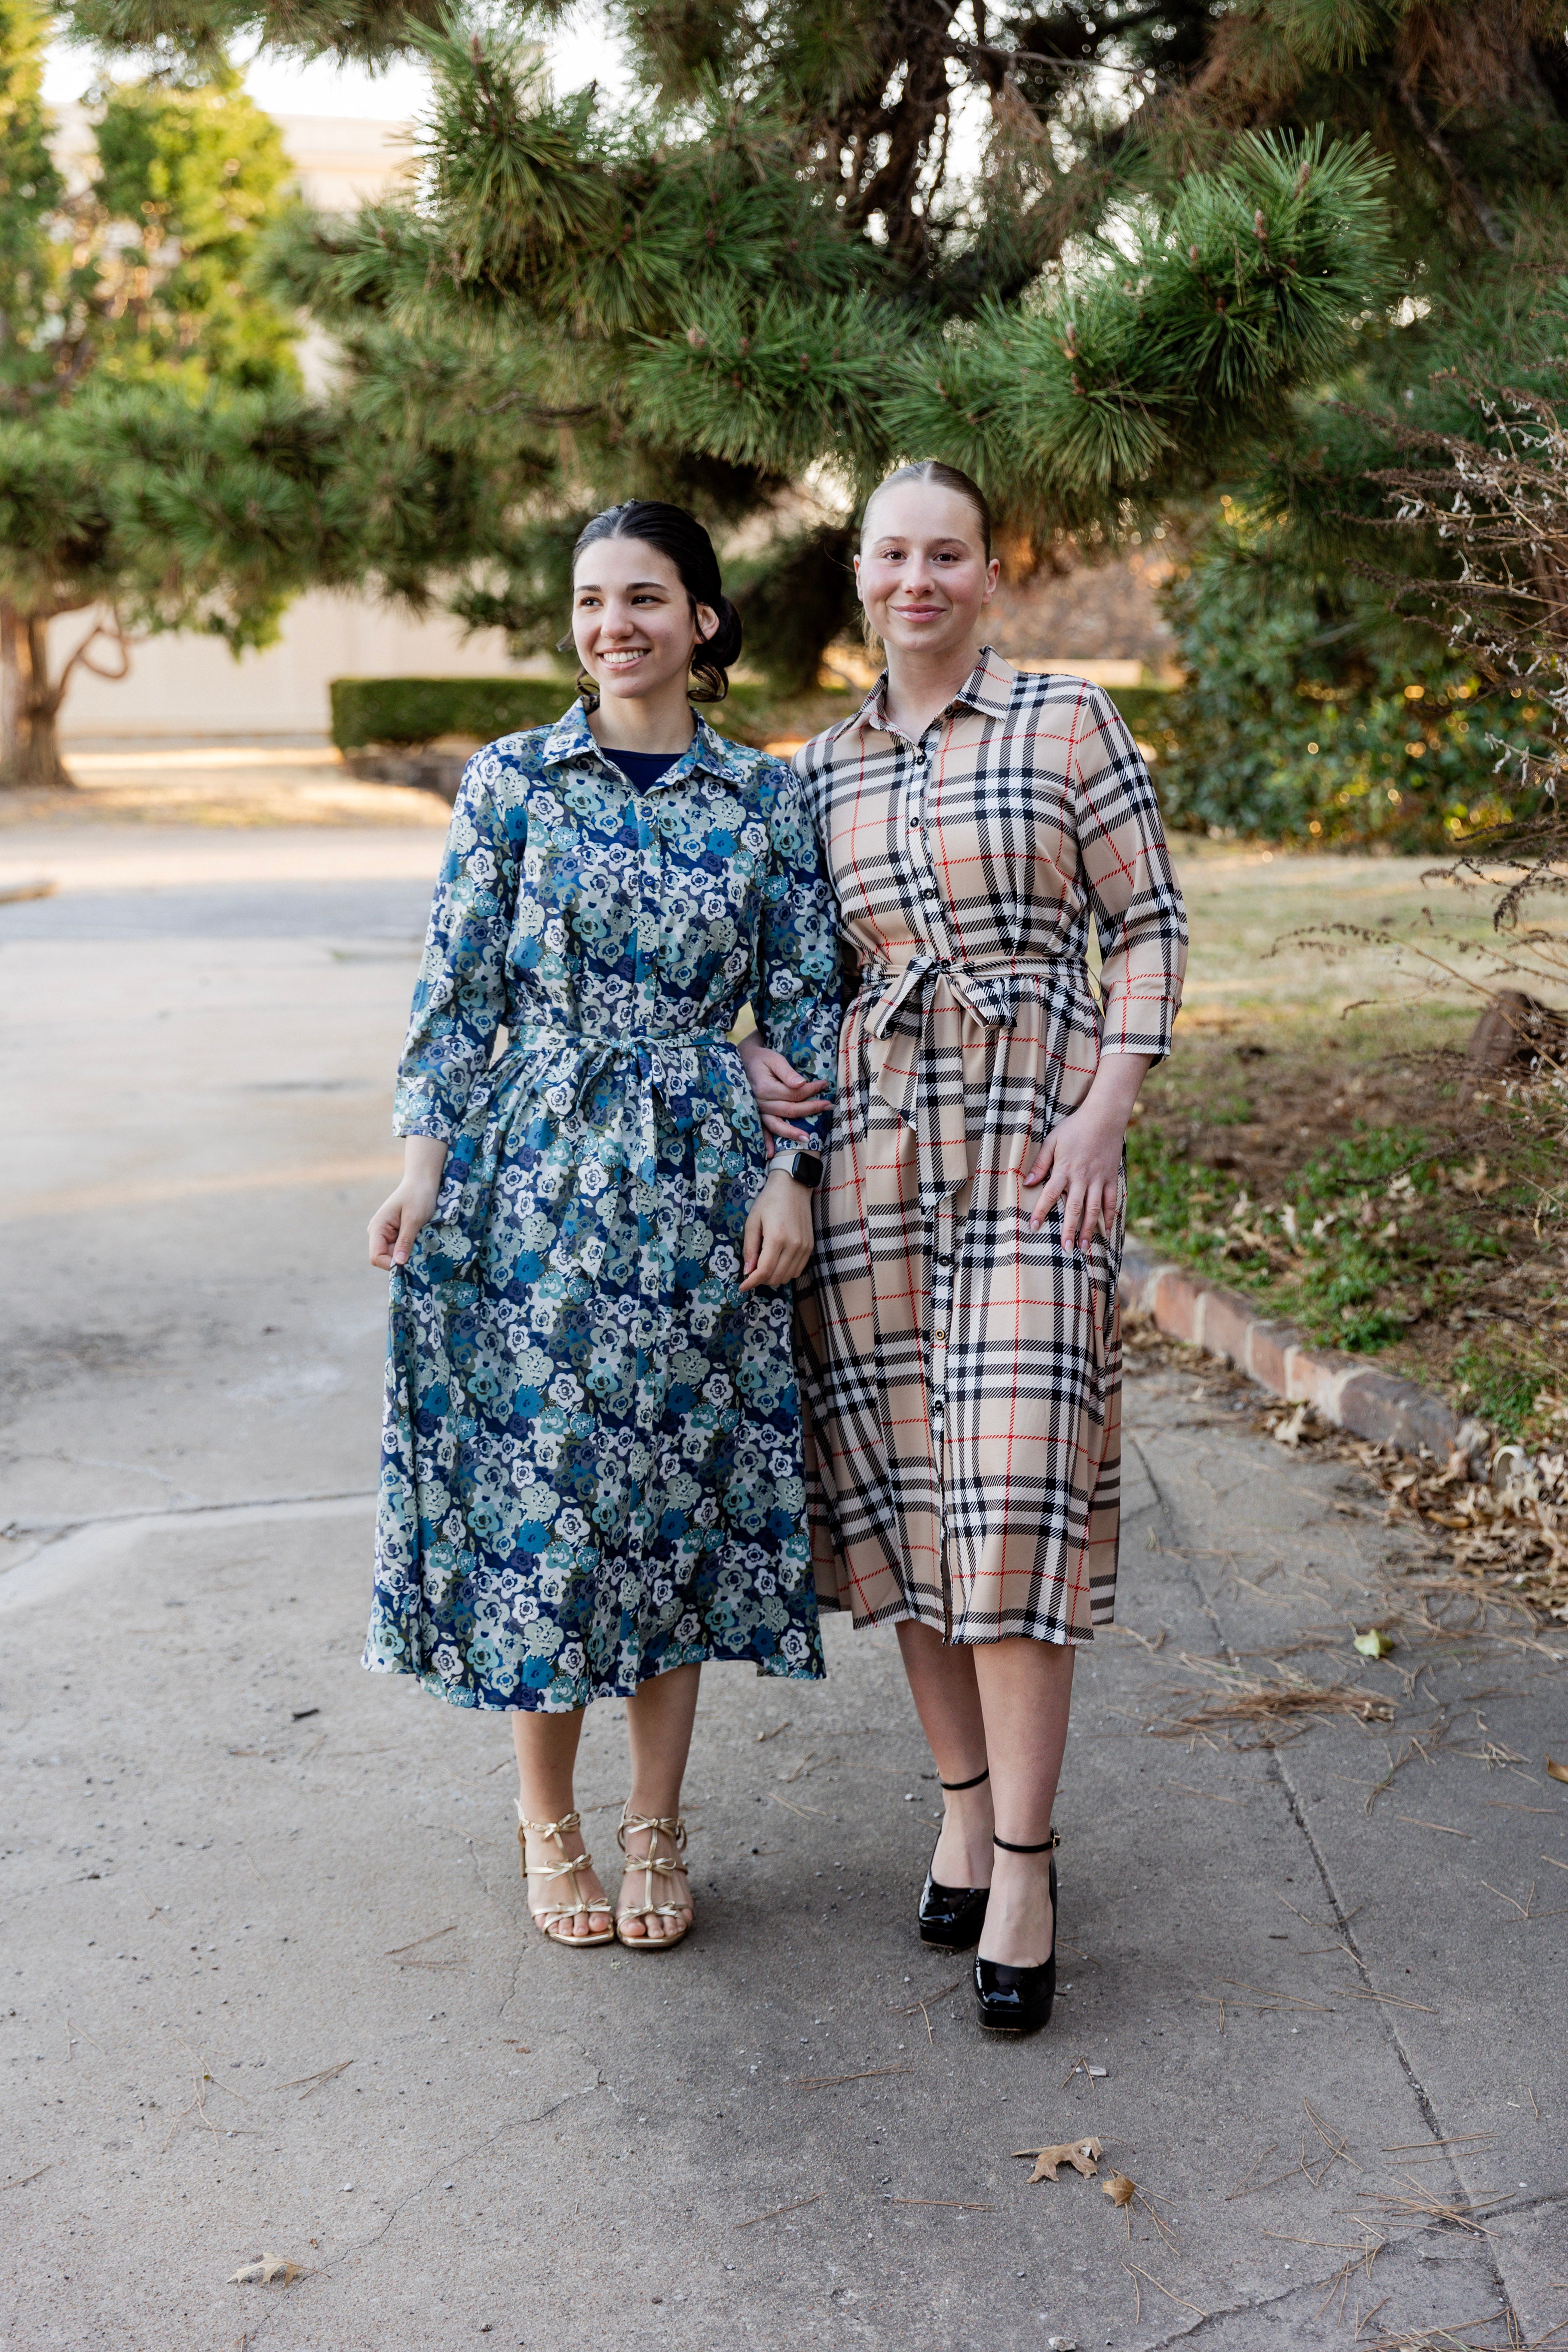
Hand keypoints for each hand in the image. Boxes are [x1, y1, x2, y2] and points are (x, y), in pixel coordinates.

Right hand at [368, 1136, 448, 1269]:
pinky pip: (401, 1249)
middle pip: (386, 1258)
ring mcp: (386, 1234)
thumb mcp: (414, 1219)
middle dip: (403, 1258)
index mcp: (377, 1228)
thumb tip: (399, 1263)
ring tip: (422, 1241)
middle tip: (421, 1250)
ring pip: (395, 1255)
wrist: (422, 1182)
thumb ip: (405, 1241)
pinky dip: (412, 1248)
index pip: (376, 1257)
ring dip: (409, 1253)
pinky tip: (421, 1239)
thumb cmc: (418, 1196)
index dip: (392, 1264)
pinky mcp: (396, 1235)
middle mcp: (378, 1233)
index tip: (412, 1261)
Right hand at [736, 1032, 831, 1147]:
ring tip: (807, 1139)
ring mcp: (757, 1111)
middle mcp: (760, 1102)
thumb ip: (787, 1073)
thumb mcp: (774, 1059)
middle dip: (811, 1109)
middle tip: (829, 1106)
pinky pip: (761, 1130)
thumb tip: (802, 1084)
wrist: (744, 1061)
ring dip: (792, 1133)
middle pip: (789, 1110)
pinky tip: (770, 1155)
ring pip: (777, 1125)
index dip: (811, 1090)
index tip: (825, 1084)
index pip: (794, 1093)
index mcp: (765, 1088)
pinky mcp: (756, 1114)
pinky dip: (766, 1143)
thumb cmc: (761, 1059)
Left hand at [740, 1168, 814, 1289]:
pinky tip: (777, 1261)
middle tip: (752, 1271)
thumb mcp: (752, 1221)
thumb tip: (747, 1271)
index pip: (765, 1271)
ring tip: (764, 1265)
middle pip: (777, 1277)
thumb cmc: (769, 1201)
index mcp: (777, 1238)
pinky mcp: (810, 1247)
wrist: (793, 1187)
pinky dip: (786, 1271)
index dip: (752, 1282)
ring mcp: (804, 1247)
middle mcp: (794, 1246)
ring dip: (774, 1276)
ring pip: (788, 1276)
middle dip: (761, 1279)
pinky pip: (798, 1270)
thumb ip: (750, 1248)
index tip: (742, 1286)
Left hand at [1022, 1053, 1151, 1248]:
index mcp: (1064, 1170)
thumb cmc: (1075, 1128)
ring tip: (1084, 1247)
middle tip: (1066, 1249)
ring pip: (1093, 1209)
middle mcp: (1082, 1178)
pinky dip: (1110, 1215)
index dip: (1040, 1211)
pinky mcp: (1111, 1177)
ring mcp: (1099, 1179)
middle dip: (1069, 1230)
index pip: (1049, 1195)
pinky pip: (1111, 1200)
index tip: (1033, 1227)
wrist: (1104, 1117)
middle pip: (1074, 1209)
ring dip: (1089, 1229)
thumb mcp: (1052, 1141)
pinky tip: (1107, 1229)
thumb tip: (1027, 1182)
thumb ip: (1041, 1163)